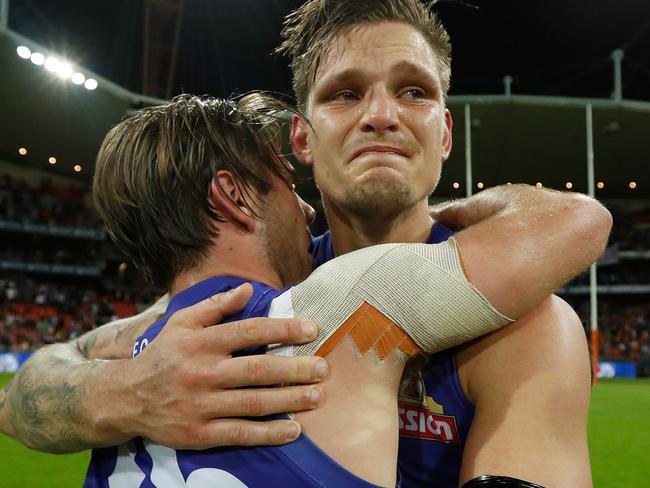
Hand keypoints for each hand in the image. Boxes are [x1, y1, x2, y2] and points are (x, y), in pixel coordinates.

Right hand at [107, 283, 326, 448]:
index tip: (311, 330)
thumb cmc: (162, 355)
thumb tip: (247, 289)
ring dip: (289, 401)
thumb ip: (215, 306)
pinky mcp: (199, 433)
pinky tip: (293, 430)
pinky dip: (268, 433)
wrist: (124, 397)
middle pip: (257, 370)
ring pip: (253, 403)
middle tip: (324, 369)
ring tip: (317, 397)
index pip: (249, 331)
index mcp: (202, 341)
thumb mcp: (182, 322)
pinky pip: (239, 433)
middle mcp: (203, 372)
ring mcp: (201, 404)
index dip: (283, 330)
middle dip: (294, 369)